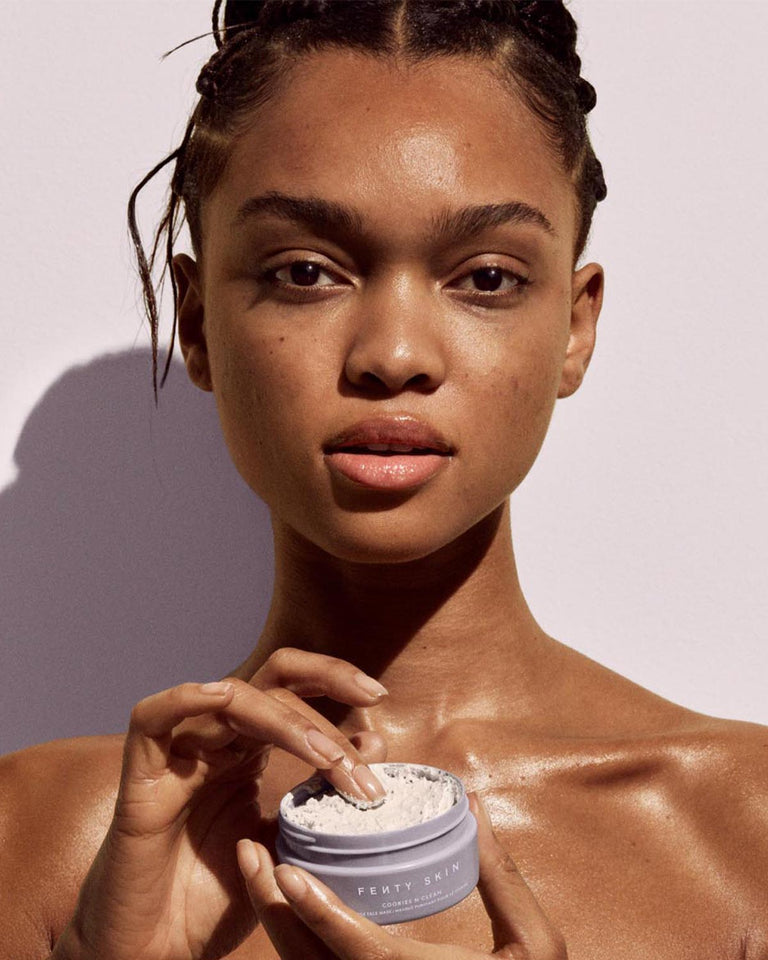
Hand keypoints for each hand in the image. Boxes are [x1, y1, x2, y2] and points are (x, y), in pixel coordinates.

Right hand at [53, 650, 388, 959]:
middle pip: (270, 682)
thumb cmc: (215, 899)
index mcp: (248, 750)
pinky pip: (151, 720)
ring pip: (232, 699)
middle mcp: (217, 742)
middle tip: (371, 710)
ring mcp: (179, 755)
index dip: (332, 678)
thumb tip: (372, 743)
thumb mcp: (286, 845)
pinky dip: (184, 699)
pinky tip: (221, 697)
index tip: (377, 698)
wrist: (157, 952)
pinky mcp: (141, 779)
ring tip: (334, 761)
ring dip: (291, 723)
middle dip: (326, 687)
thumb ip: (321, 797)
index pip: (291, 689)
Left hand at [239, 792, 566, 958]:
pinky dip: (298, 941)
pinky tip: (290, 903)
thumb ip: (501, 876)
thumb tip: (471, 803)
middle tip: (250, 858)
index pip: (361, 953)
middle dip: (275, 914)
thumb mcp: (537, 946)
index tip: (287, 871)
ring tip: (260, 872)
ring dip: (279, 925)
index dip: (321, 914)